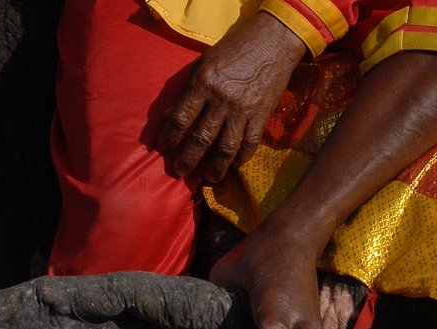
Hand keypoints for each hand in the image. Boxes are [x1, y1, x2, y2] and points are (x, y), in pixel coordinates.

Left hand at [159, 12, 305, 182]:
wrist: (272, 43)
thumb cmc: (234, 49)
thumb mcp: (204, 63)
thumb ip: (187, 90)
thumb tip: (168, 116)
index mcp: (203, 83)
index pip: (181, 116)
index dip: (170, 136)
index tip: (164, 148)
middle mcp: (221, 100)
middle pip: (201, 138)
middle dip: (188, 159)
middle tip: (180, 171)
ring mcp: (242, 111)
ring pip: (225, 148)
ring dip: (216, 167)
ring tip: (209, 178)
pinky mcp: (260, 117)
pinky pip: (249, 144)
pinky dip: (241, 157)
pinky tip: (234, 164)